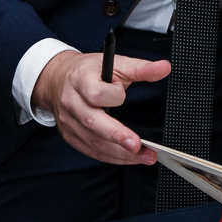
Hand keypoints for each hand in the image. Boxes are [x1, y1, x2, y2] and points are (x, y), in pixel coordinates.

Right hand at [32, 50, 170, 163]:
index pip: (96, 93)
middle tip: (138, 146)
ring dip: (120, 153)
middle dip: (117, 136)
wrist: (57, 79)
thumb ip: (140, 68)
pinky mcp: (71, 136)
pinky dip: (112, 157)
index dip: (113, 95)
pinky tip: (128, 158)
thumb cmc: (87, 72)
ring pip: (94, 142)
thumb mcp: (113, 63)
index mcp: (81, 80)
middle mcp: (72, 102)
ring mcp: (69, 122)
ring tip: (144, 156)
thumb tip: (163, 68)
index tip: (122, 93)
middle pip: (93, 122)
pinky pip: (92, 151)